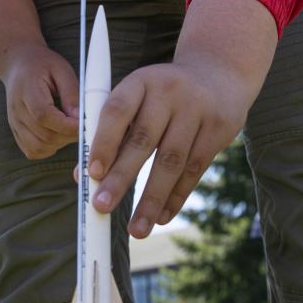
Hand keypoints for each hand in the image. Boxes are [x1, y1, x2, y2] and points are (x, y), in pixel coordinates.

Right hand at [0, 42, 78, 159]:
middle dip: (68, 136)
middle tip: (82, 126)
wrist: (19, 65)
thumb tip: (81, 118)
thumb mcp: (62, 70)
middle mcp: (17, 111)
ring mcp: (14, 124)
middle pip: (44, 136)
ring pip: (38, 148)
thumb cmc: (43, 65)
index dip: (68, 125)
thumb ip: (72, 93)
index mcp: (27, 91)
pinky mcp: (16, 132)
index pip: (45, 116)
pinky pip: (32, 151)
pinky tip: (57, 134)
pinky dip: (48, 148)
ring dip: (59, 143)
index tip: (86, 124)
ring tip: (69, 128)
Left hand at [87, 56, 258, 238]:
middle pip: (143, 140)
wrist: (218, 73)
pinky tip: (161, 217)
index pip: (118, 110)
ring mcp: (197, 111)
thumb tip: (83, 177)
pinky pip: (195, 170)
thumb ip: (111, 132)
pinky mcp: (219, 130)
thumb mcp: (137, 99)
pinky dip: (176, 197)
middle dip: (121, 177)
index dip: (103, 141)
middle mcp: (170, 92)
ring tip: (136, 229)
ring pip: (171, 161)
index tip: (91, 173)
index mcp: (142, 81)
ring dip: (151, 199)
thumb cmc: (162, 95)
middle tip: (102, 207)